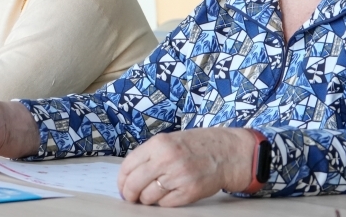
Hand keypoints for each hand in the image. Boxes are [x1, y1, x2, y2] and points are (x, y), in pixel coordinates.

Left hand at [118, 127, 254, 205]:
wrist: (224, 152)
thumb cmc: (195, 146)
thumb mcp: (168, 141)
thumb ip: (148, 156)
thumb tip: (128, 176)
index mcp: (158, 144)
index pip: (128, 166)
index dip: (121, 180)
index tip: (122, 186)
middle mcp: (166, 159)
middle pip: (134, 184)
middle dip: (129, 194)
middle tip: (131, 197)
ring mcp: (178, 176)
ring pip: (148, 197)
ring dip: (147, 199)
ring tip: (153, 195)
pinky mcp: (189, 192)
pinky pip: (165, 205)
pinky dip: (163, 203)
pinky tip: (168, 195)